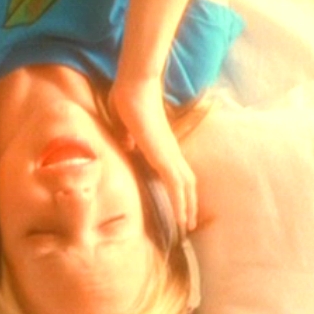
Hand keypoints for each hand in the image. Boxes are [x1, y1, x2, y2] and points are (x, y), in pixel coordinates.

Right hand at [109, 78, 197, 231]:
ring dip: (187, 207)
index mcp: (162, 144)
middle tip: (188, 223)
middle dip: (188, 203)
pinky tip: (182, 220)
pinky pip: (176, 186)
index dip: (179, 188)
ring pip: (185, 187)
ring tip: (187, 226)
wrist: (134, 86)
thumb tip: (128, 144)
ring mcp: (170, 154)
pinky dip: (181, 204)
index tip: (178, 203)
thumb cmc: (127, 98)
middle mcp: (171, 151)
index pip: (176, 171)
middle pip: (187, 182)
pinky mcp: (164, 157)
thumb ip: (127, 136)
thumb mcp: (125, 123)